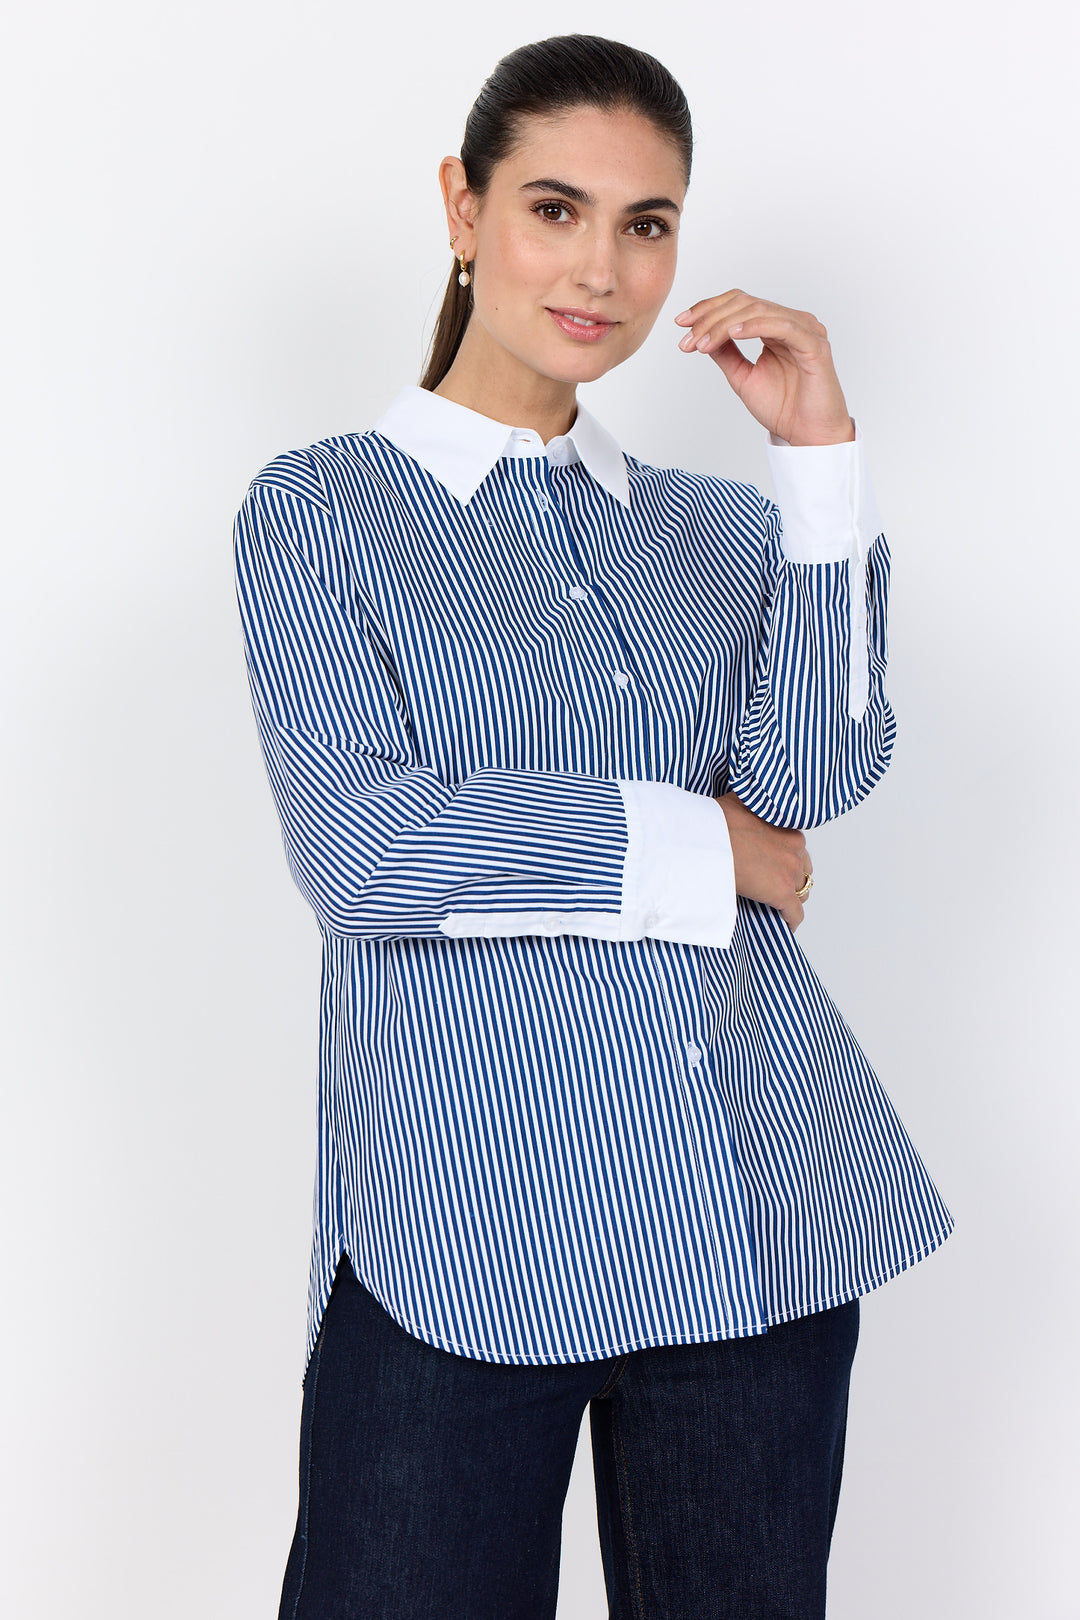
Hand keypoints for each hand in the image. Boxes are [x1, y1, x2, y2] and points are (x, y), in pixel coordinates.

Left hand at [674, 289, 855, 447]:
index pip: (739, 303)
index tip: (681, 323)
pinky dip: (754, 326)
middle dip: (710, 318)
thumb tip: (701, 335)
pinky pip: (782, 326)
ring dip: (724, 325)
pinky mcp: (815, 345)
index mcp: (776, 326)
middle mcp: (791, 322)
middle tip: (687, 339)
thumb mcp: (742, 376)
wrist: (807, 435)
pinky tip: (733, 334)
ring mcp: (805, 330)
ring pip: (759, 311)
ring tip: (702, 342)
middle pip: (745, 302)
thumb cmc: (783, 408)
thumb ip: (726, 353)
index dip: (708, 308)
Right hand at [715, 791, 812, 931]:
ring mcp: (790, 873)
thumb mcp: (738, 802)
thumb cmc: (718, 823)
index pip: (797, 850)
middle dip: (792, 878)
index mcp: (788, 830)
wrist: (710, 841)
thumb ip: (752, 803)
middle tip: (774, 884)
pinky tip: (784, 923)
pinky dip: (791, 920)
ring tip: (777, 904)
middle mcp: (795, 851)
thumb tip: (749, 800)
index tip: (774, 865)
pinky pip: (795, 913)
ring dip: (792, 898)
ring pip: (802, 892)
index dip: (785, 859)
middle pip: (803, 871)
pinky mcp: (782, 894)